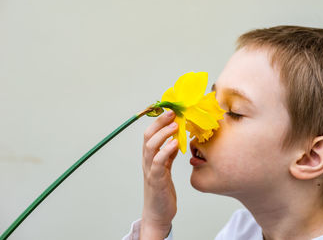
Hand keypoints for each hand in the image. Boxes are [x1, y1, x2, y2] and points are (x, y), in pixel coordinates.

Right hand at [140, 110, 178, 238]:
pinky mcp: (156, 180)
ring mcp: (150, 170)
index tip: (170, 110)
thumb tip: (175, 139)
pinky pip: (158, 162)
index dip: (158, 121)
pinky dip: (166, 151)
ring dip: (163, 133)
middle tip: (172, 112)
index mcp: (150, 157)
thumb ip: (168, 154)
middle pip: (148, 136)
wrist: (158, 213)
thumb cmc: (162, 190)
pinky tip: (175, 144)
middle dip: (159, 122)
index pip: (150, 133)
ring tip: (175, 124)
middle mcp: (147, 161)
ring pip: (151, 146)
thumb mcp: (166, 168)